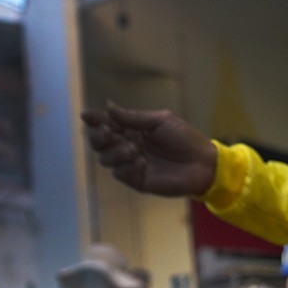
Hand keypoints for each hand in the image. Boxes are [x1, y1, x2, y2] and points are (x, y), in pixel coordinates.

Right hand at [81, 103, 217, 197]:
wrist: (201, 162)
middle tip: (108, 133)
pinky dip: (127, 167)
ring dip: (115, 152)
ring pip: (106, 159)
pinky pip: (120, 173)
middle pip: (100, 143)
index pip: (107, 124)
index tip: (86, 115)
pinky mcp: (137, 180)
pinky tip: (141, 163)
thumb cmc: (184, 138)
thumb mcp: (159, 121)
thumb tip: (107, 106)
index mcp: (133, 129)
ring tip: (133, 150)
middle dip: (98, 137)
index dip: (95, 120)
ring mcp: (131, 164)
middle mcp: (128, 146)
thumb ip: (132, 118)